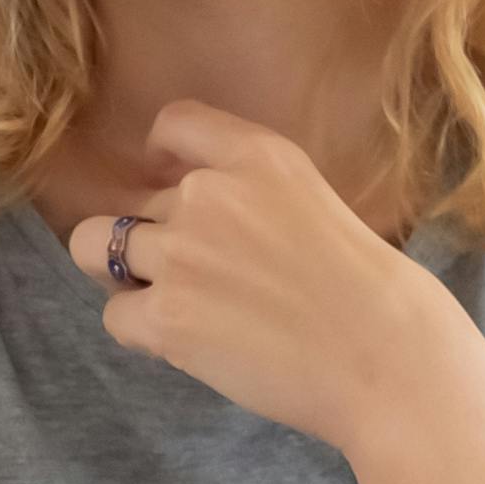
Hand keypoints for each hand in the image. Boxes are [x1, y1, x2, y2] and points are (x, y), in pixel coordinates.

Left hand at [60, 102, 484, 462]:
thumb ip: (255, 197)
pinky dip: (142, 333)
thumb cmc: (373, 295)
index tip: (170, 187)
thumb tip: (189, 213)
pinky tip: (191, 346)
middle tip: (202, 285)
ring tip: (177, 309)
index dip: (161, 157)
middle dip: (156, 243)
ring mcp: (181, 254)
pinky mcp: (166, 317)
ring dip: (128, 280)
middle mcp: (209, 193)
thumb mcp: (318, 204)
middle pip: (134, 206)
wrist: (389, 360)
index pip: (174, 123)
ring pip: (95, 249)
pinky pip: (114, 316)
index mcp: (258, 156)